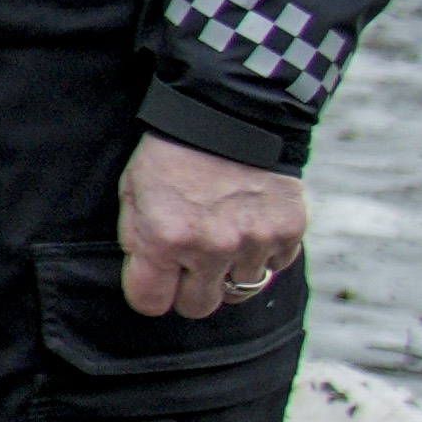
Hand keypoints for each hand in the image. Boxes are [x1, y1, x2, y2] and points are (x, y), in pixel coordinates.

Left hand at [118, 134, 304, 322]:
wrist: (232, 114)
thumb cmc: (174, 154)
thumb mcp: (134, 191)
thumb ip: (137, 239)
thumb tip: (148, 278)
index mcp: (164, 238)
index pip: (151, 303)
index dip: (150, 293)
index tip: (155, 280)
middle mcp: (211, 247)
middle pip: (198, 307)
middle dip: (189, 290)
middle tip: (190, 265)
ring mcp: (253, 242)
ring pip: (240, 290)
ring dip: (229, 272)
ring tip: (223, 239)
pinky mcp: (287, 232)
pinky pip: (274, 266)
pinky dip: (263, 255)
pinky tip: (251, 227)